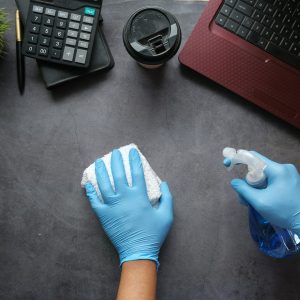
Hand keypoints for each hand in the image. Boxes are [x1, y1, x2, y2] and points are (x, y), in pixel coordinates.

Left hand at [85, 148, 172, 266]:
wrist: (138, 252)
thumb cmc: (153, 234)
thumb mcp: (166, 215)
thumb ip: (167, 197)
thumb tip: (164, 183)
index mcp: (139, 196)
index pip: (137, 172)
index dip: (134, 160)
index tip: (132, 151)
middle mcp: (125, 198)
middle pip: (119, 174)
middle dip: (116, 161)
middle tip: (114, 152)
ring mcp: (112, 206)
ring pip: (104, 184)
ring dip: (101, 171)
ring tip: (99, 161)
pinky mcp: (104, 216)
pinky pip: (95, 201)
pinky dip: (90, 192)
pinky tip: (88, 183)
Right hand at [227, 152, 299, 234]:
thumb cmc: (284, 212)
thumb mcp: (260, 201)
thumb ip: (244, 190)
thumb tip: (234, 182)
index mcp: (277, 170)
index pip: (253, 157)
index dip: (237, 158)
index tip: (227, 164)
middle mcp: (283, 168)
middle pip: (257, 169)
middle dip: (247, 182)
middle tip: (244, 198)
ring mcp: (288, 174)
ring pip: (263, 175)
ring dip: (254, 187)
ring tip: (252, 202)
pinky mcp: (290, 181)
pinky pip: (270, 180)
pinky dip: (262, 188)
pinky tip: (261, 199)